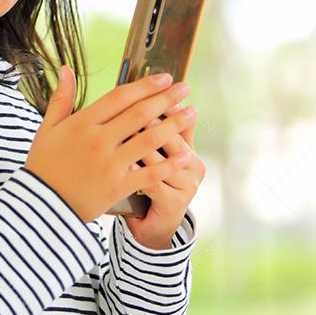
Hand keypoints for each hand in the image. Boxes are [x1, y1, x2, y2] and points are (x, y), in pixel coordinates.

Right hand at [24, 67, 196, 222]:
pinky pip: (149, 173)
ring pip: (149, 140)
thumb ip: (61, 98)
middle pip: (140, 113)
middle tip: (185, 87)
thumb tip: (67, 68)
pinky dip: (169, 163)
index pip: (120, 96)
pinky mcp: (117, 187)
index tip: (164, 77)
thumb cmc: (43, 166)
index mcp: (82, 123)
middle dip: (166, 98)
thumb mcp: (47, 129)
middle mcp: (98, 141)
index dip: (145, 85)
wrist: (40, 208)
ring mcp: (110, 164)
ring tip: (192, 113)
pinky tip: (186, 153)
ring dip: (174, 124)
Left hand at [122, 99, 205, 248]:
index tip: (145, 90)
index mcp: (189, 148)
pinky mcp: (175, 204)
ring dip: (141, 146)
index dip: (163, 105)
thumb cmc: (148, 183)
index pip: (180, 120)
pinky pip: (153, 183)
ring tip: (122, 131)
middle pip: (172, 136)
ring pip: (162, 159)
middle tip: (131, 107)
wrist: (153, 224)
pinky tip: (121, 162)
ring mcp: (188, 185)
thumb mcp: (155, 155)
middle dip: (150, 121)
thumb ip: (153, 127)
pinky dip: (136, 171)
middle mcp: (194, 165)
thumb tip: (145, 93)